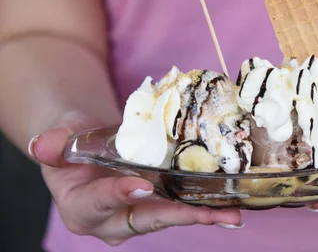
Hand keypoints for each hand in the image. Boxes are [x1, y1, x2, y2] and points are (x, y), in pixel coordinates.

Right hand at [28, 112, 242, 245]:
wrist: (89, 146)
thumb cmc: (72, 143)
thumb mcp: (60, 139)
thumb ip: (54, 144)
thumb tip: (43, 144)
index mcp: (81, 207)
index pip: (100, 203)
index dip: (119, 195)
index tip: (142, 186)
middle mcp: (112, 220)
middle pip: (147, 219)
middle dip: (180, 216)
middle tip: (210, 213)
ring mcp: (138, 215)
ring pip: (171, 216)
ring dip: (202, 215)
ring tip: (232, 213)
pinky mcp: (158, 205)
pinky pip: (181, 207)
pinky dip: (205, 206)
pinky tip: (231, 204)